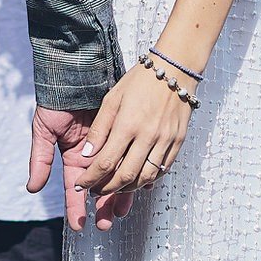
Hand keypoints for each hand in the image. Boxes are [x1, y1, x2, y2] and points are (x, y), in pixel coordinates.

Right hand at [30, 106, 130, 230]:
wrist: (77, 74)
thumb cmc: (57, 101)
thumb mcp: (44, 131)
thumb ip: (40, 160)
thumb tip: (32, 187)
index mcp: (74, 157)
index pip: (75, 188)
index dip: (76, 207)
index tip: (79, 225)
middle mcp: (93, 155)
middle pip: (99, 188)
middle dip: (102, 206)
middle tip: (106, 223)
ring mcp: (111, 146)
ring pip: (117, 177)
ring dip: (118, 195)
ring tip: (121, 212)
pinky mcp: (126, 135)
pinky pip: (131, 157)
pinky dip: (134, 171)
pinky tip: (137, 185)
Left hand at [77, 61, 193, 216]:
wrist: (175, 69)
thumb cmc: (142, 79)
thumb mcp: (113, 98)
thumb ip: (99, 128)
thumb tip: (87, 154)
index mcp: (128, 124)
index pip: (106, 162)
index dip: (91, 178)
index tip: (82, 184)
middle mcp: (148, 135)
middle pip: (125, 176)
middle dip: (107, 189)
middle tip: (96, 191)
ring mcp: (165, 140)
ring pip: (146, 177)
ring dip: (128, 188)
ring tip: (115, 187)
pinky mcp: (178, 141)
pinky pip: (163, 169)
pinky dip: (149, 179)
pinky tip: (138, 178)